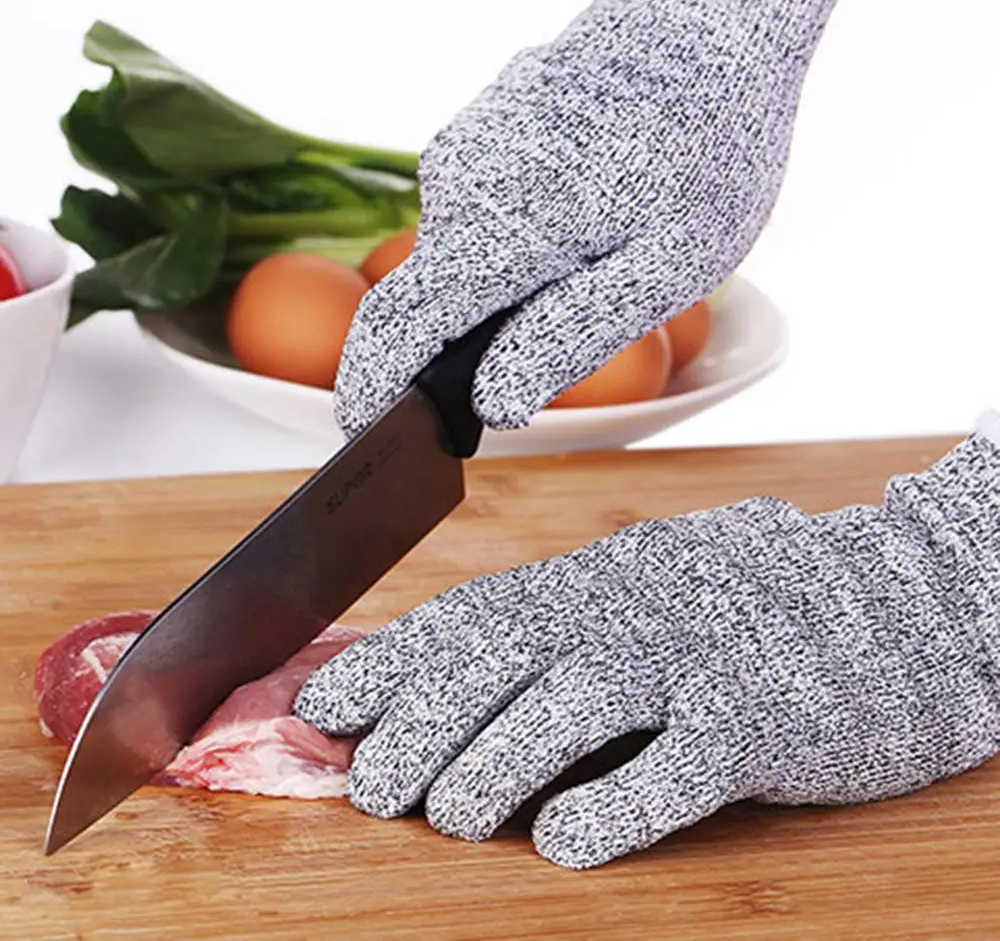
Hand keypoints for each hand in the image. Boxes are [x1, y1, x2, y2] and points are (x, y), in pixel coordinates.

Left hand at [294, 432, 999, 868]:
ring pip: (572, 707)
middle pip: (504, 659)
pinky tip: (564, 845)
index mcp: (602, 576)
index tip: (327, 704)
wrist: (899, 600)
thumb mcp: (647, 587)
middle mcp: (637, 606)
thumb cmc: (752, 606)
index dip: (394, 659)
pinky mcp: (762, 724)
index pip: (473, 611)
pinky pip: (674, 771)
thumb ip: (564, 621)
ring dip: (495, 766)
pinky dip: (612, 810)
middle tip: (373, 785)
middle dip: (422, 723)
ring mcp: (700, 660)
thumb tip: (450, 673)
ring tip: (449, 819)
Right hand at [334, 0, 878, 436]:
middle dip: (470, 345)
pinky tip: (584, 220)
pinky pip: (479, 216)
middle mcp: (457, 183)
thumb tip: (493, 402)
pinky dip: (514, 244)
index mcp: (496, 228)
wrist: (708, 24)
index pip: (396, 328)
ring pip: (460, 257)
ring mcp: (464, 150)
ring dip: (506, 289)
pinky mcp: (480, 137)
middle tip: (556, 347)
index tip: (369, 434)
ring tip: (598, 260)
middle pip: (430, 298)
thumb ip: (569, 337)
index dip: (374, 391)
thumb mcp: (664, 265)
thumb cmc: (706, 145)